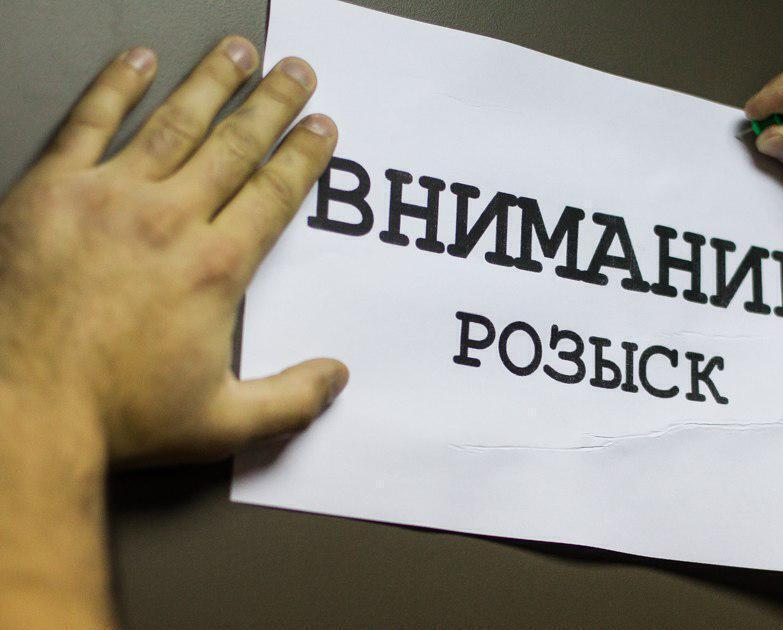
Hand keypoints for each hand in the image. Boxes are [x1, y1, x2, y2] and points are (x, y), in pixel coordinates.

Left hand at [0, 37, 346, 464]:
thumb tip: (337, 376)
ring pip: (173, 124)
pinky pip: (89, 124)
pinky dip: (115, 87)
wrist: (20, 410)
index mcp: (216, 268)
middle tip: (296, 72)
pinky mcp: (50, 194)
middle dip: (272, 103)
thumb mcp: (221, 422)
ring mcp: (108, 200)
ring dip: (212, 83)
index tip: (320, 127)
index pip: (274, 193)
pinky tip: (138, 60)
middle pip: (235, 146)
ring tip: (238, 52)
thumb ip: (290, 398)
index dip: (303, 155)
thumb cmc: (117, 417)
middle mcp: (170, 221)